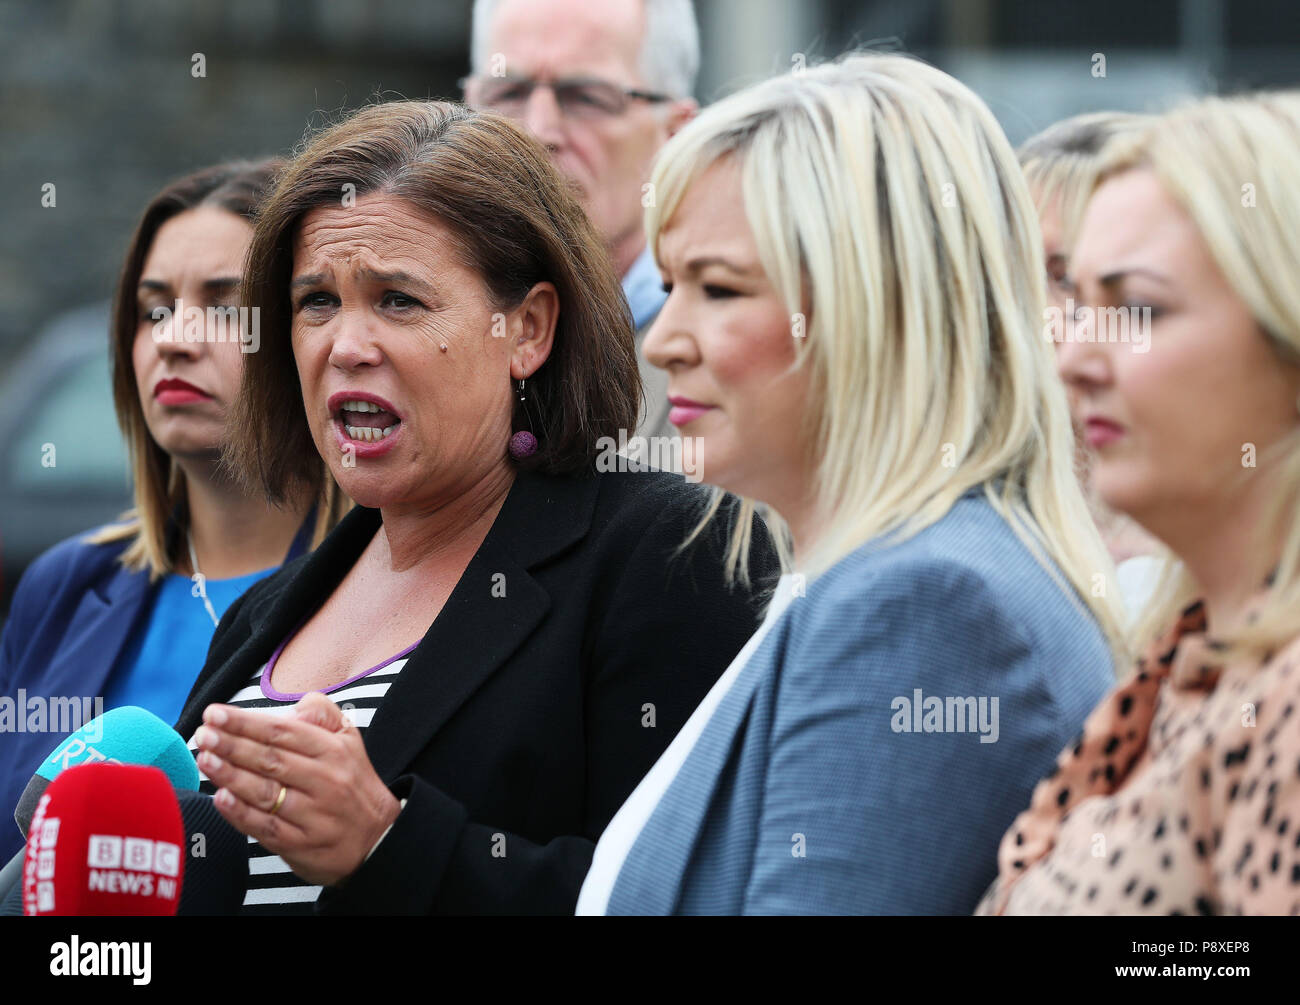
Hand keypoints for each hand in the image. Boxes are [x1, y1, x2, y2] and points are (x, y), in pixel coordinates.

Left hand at [193, 692, 400, 886]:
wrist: (379, 840)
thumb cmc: (352, 784)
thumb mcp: (349, 740)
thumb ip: (322, 714)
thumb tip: (292, 709)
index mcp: (333, 751)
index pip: (283, 732)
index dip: (246, 722)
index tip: (215, 713)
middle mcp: (325, 781)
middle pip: (271, 759)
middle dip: (231, 744)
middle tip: (203, 733)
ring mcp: (313, 816)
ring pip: (266, 793)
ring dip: (230, 775)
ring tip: (204, 759)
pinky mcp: (302, 845)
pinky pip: (267, 828)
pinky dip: (241, 814)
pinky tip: (220, 799)